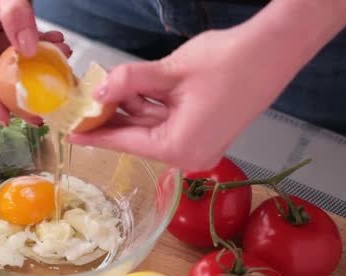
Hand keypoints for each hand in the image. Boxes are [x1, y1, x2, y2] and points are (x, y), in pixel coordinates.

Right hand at [0, 0, 70, 125]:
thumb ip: (14, 13)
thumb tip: (31, 51)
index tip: (7, 120)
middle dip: (19, 86)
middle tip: (44, 109)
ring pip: (4, 56)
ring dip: (33, 62)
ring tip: (61, 69)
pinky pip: (11, 38)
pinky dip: (33, 41)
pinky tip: (56, 44)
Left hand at [69, 27, 294, 170]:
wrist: (275, 50)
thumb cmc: (228, 62)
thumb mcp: (169, 72)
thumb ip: (128, 82)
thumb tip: (97, 92)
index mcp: (179, 148)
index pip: (126, 142)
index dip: (95, 134)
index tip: (71, 133)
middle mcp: (189, 155)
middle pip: (138, 135)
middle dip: (112, 116)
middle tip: (83, 103)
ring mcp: (200, 144)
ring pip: (153, 126)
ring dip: (131, 108)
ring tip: (104, 90)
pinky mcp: (206, 131)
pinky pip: (168, 122)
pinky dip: (150, 106)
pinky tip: (132, 89)